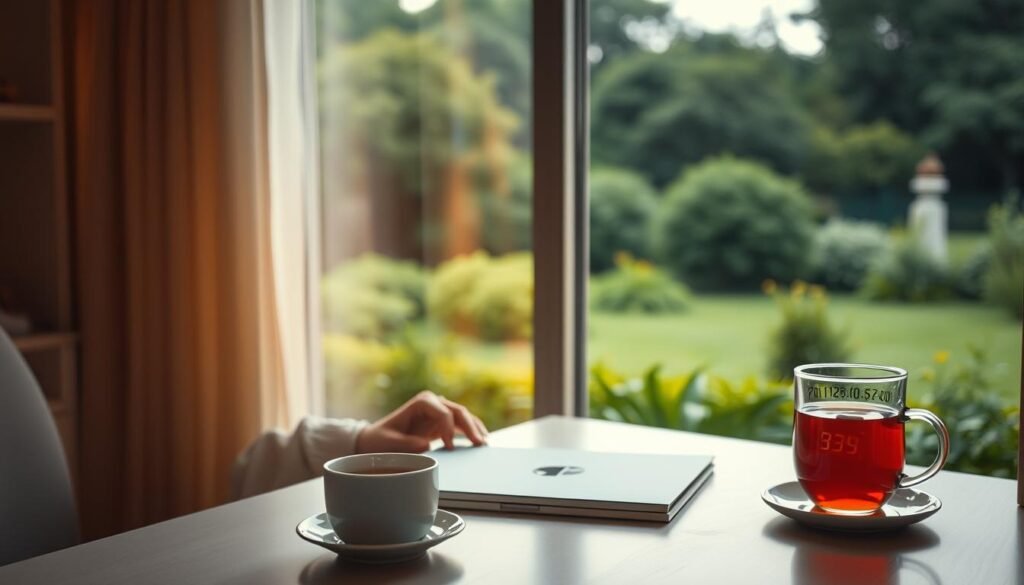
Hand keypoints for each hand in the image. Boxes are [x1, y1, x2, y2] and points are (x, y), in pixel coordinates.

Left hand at [355, 390, 488, 453]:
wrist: (376, 441)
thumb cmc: (380, 440)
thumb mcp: (389, 443)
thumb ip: (406, 443)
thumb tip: (426, 444)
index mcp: (421, 402)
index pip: (443, 412)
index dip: (448, 428)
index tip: (449, 446)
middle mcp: (433, 403)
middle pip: (458, 411)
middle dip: (470, 426)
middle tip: (478, 443)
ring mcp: (440, 412)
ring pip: (463, 417)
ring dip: (475, 429)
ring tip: (484, 444)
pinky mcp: (443, 424)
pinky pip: (461, 426)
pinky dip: (471, 432)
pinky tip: (481, 441)